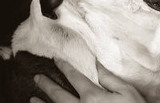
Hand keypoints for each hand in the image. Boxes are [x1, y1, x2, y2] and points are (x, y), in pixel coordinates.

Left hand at [31, 59, 145, 102]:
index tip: (56, 59)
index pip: (75, 78)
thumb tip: (97, 64)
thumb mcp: (127, 91)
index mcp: (93, 96)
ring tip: (32, 99)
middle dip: (47, 85)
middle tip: (37, 77)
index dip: (65, 67)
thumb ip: (110, 78)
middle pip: (59, 95)